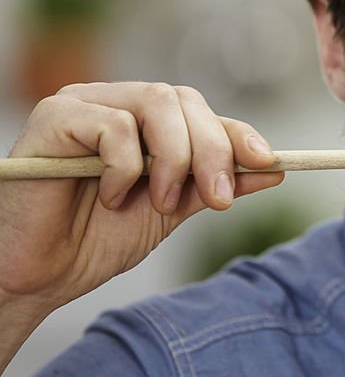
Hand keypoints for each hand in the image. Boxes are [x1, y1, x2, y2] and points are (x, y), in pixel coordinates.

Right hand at [0, 82, 283, 314]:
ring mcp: (84, 104)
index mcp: (145, 122)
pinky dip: (126, 167)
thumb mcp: (171, 210)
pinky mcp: (55, 116)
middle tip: (218, 200)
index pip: (202, 112)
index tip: (270, 163)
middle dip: (213, 151)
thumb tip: (275, 169)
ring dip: (175, 158)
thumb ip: (215, 185)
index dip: (238, 134)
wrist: (37, 275)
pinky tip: (111, 197)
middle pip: (184, 101)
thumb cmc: (95, 240)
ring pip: (157, 103)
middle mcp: (116, 103)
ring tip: (162, 202)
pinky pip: (114, 126)